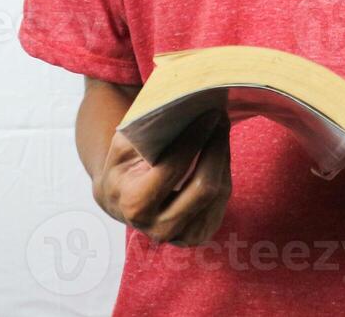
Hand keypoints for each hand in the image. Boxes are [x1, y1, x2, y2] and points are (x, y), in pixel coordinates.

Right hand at [93, 108, 231, 246]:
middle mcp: (159, 227)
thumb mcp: (124, 145)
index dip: (194, 139)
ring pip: (218, 192)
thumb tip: (184, 109)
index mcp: (135, 204)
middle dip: (216, 147)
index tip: (208, 113)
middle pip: (204, 186)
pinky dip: (224, 171)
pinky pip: (223, 199)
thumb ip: (148, 131)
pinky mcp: (199, 235)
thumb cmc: (123, 165)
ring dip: (223, 156)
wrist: (120, 200)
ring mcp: (181, 236)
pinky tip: (217, 152)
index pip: (174, 169)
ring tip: (219, 129)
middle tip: (220, 117)